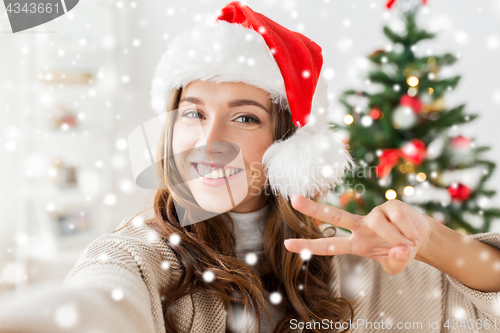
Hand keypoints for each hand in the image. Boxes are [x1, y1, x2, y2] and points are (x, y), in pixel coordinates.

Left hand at [284, 194, 433, 274]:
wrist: (421, 238)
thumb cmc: (402, 252)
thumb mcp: (396, 265)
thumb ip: (396, 263)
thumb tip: (400, 250)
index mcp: (356, 244)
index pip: (329, 246)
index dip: (309, 246)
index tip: (287, 245)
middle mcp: (360, 226)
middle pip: (334, 215)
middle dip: (314, 209)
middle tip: (293, 200)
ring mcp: (374, 214)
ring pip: (378, 224)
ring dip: (397, 238)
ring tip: (408, 245)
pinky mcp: (390, 204)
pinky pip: (397, 218)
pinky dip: (409, 232)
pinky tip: (413, 236)